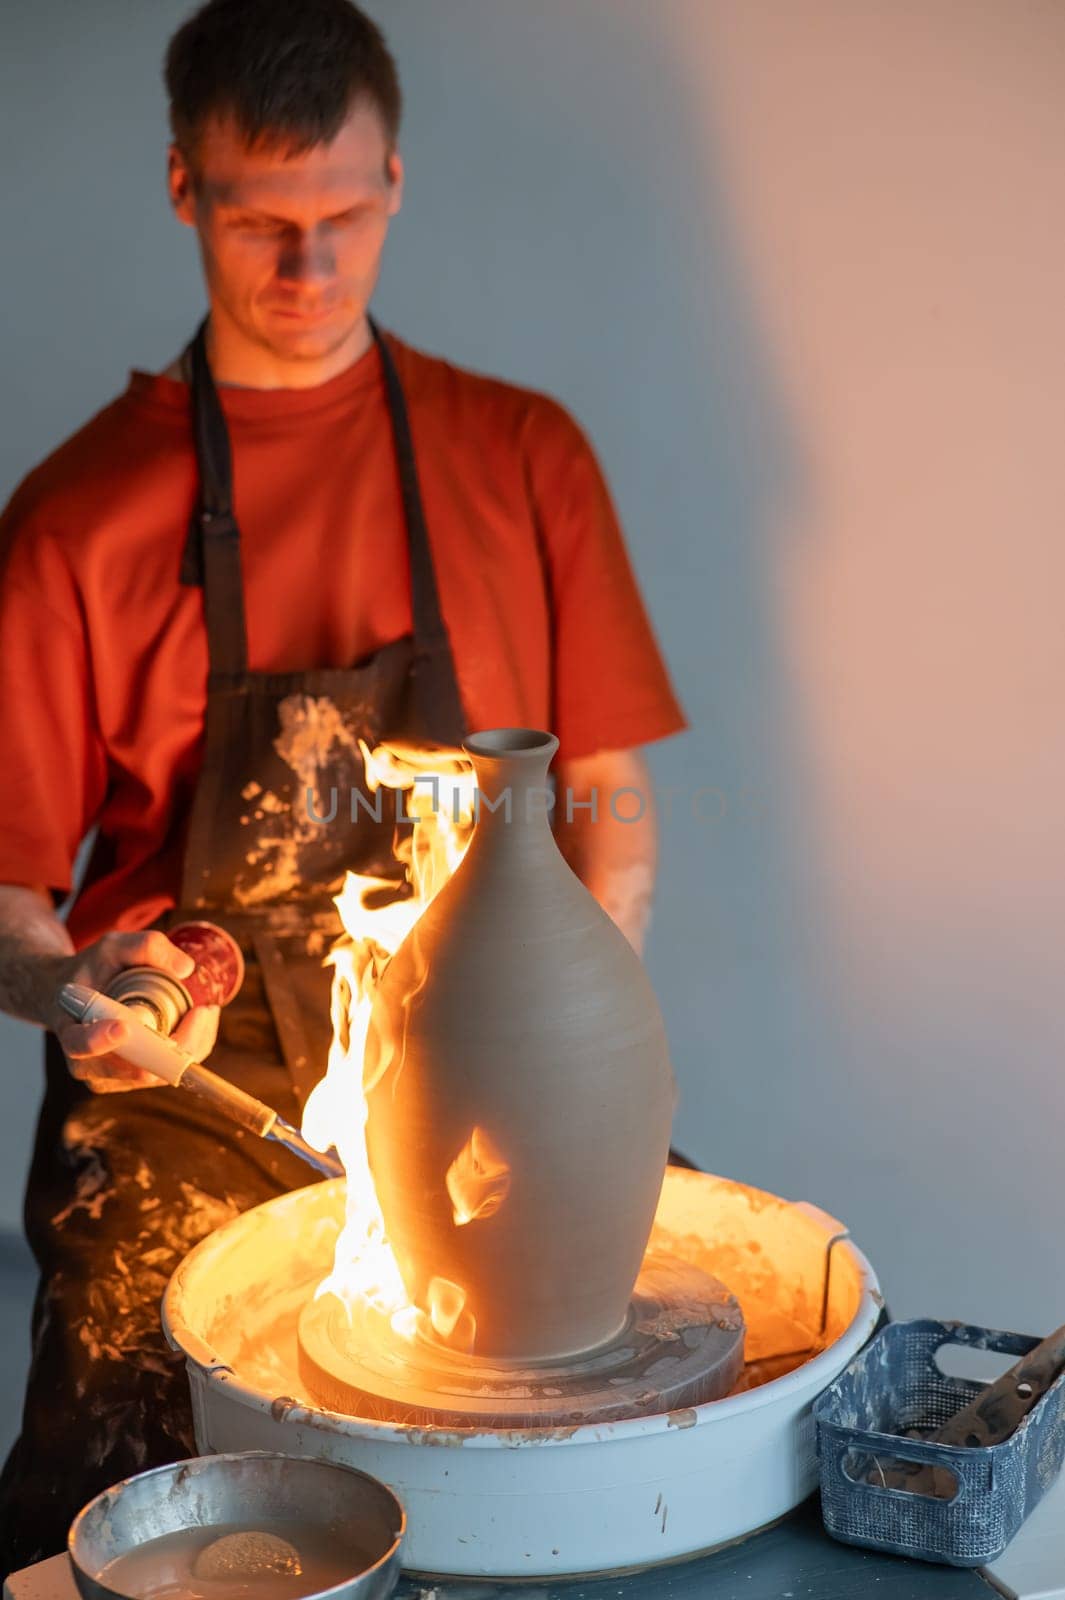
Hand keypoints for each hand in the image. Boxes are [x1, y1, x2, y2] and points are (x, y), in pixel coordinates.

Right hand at [50, 930, 221, 1094]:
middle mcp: (88, 1065)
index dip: (102, 1040)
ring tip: (204, 1010)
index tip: (123, 1026)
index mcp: (70, 1031)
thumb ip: (145, 947)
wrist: (77, 997)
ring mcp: (112, 1078)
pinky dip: (191, 1048)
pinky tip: (199, 1021)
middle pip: (137, 1068)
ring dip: (191, 1044)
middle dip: (177, 1043)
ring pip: (161, 1073)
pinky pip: (170, 1072)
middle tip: (203, 1009)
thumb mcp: (112, 947)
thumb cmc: (92, 970)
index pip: (81, 1045)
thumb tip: (186, 968)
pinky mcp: (133, 1080)